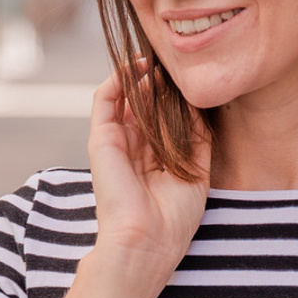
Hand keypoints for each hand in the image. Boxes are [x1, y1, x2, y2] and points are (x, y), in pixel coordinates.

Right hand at [85, 64, 208, 295]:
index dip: (175, 96)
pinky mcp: (100, 140)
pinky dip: (118, 79)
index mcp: (156, 159)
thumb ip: (197, 137)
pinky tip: (137, 65)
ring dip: (140, 75)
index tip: (191, 77)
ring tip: (159, 56)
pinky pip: (105, 100)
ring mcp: (116, 143)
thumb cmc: (174, 218)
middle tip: (176, 60)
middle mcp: (134, 149)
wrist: (147, 241)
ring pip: (126, 98)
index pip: (164, 118)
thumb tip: (196, 103)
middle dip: (160, 81)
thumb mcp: (197, 171)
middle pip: (146, 105)